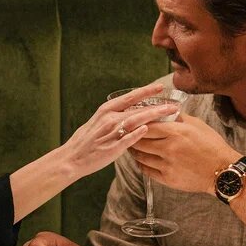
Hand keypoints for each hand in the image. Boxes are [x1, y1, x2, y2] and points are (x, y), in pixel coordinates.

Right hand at [61, 82, 179, 178]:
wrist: (71, 158)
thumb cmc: (85, 141)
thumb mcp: (98, 123)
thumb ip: (113, 117)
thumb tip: (128, 113)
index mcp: (106, 110)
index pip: (130, 97)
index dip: (146, 91)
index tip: (160, 86)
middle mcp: (109, 119)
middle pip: (137, 109)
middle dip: (157, 106)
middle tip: (174, 104)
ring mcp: (110, 133)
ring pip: (135, 121)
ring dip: (154, 116)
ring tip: (170, 114)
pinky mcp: (111, 148)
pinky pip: (126, 139)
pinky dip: (137, 133)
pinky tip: (148, 129)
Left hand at [129, 113, 239, 194]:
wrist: (223, 171)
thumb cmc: (212, 145)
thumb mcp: (198, 125)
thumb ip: (179, 117)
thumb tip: (164, 109)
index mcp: (175, 132)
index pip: (147, 125)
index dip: (136, 123)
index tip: (131, 121)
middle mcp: (168, 148)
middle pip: (140, 141)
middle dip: (132, 136)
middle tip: (126, 133)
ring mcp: (167, 165)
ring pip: (140, 157)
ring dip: (134, 151)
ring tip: (132, 146)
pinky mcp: (167, 179)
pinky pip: (147, 170)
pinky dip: (141, 164)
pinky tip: (141, 159)